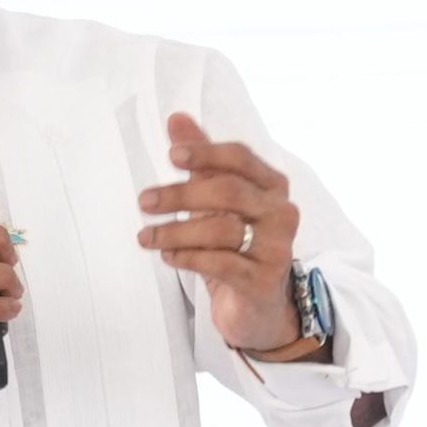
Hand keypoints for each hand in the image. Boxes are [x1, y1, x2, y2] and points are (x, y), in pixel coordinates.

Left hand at [137, 112, 302, 352]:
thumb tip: (176, 118)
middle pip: (228, 192)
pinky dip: (188, 257)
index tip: (171, 156)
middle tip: (144, 201)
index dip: (206, 153)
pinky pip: (220, 264)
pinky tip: (167, 256)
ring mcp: (276, 248)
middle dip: (181, 194)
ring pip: (221, 230)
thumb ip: (202, 162)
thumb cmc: (237, 247)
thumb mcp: (219, 203)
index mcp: (272, 186)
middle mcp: (281, 213)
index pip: (240, 158)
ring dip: (175, 231)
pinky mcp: (263, 281)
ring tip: (146, 237)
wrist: (259, 308)